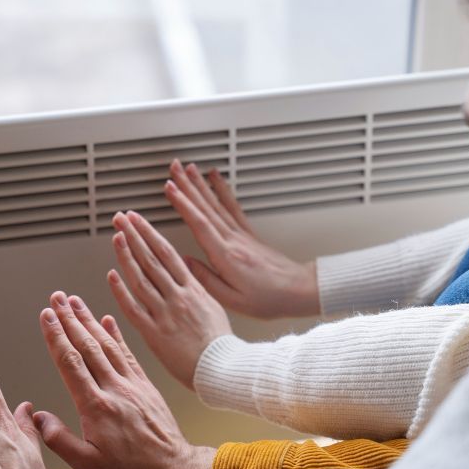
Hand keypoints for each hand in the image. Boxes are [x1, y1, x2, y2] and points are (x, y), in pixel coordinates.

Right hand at [35, 293, 215, 468]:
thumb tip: (37, 417)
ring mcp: (132, 384)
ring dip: (90, 320)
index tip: (46, 315)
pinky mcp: (146, 386)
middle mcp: (114, 388)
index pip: (71, 363)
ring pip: (107, 345)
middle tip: (57, 297)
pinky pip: (128, 354)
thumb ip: (60, 440)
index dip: (56, 336)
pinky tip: (108, 320)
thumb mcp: (89, 465)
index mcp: (96, 406)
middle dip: (70, 319)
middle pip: (87, 346)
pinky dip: (117, 335)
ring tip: (76, 301)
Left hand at [108, 209, 231, 388]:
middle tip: (121, 218)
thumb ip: (198, 287)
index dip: (149, 233)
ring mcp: (165, 314)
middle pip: (152, 259)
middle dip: (134, 235)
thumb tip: (187, 271)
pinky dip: (121, 291)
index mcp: (193, 289)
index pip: (167, 253)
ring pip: (141, 279)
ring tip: (116, 237)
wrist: (222, 369)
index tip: (137, 220)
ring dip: (126, 256)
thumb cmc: (220, 344)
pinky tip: (112, 275)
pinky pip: (134, 309)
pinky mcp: (155, 333)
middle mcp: (178, 297)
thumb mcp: (214, 306)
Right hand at [165, 159, 319, 318]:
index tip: (170, 188)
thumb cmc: (268, 298)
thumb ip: (205, 279)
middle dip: (188, 185)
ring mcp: (242, 234)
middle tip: (174, 168)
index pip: (200, 223)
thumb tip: (184, 261)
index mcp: (226, 256)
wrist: (298, 290)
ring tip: (189, 168)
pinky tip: (216, 179)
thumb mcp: (232, 300)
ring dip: (201, 184)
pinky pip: (232, 207)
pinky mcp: (249, 234)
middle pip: (206, 207)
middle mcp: (234, 240)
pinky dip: (222, 190)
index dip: (183, 203)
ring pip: (217, 203)